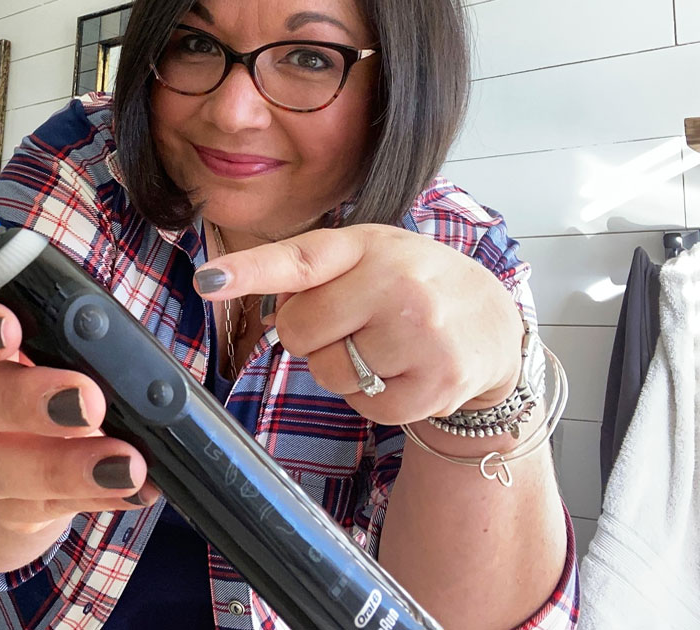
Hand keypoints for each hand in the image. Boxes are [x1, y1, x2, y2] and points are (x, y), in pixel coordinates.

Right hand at [0, 281, 159, 534]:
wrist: (14, 435)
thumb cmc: (43, 363)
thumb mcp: (53, 335)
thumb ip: (72, 330)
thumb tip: (127, 350)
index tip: (10, 327)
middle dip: (22, 401)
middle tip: (86, 402)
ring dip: (61, 470)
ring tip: (124, 466)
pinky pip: (33, 508)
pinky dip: (92, 499)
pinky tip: (134, 490)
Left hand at [194, 224, 523, 425]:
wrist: (492, 324)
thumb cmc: (414, 285)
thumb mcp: (372, 255)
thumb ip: (315, 270)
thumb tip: (258, 297)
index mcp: (369, 246)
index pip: (300, 260)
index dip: (248, 272)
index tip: (207, 280)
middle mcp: (397, 284)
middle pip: (300, 331)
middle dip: (314, 336)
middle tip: (353, 324)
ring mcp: (420, 335)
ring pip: (331, 374)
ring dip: (344, 370)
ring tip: (383, 347)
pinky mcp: (436, 383)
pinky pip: (365, 406)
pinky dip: (373, 399)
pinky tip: (402, 372)